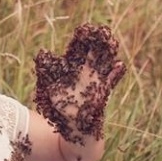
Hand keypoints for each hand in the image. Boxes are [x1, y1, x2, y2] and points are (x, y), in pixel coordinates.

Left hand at [34, 23, 125, 144]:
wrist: (72, 130)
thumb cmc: (58, 110)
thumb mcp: (49, 88)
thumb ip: (46, 71)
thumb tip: (42, 53)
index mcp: (72, 70)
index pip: (78, 51)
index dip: (82, 41)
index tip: (84, 29)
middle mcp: (85, 74)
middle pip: (93, 55)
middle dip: (97, 44)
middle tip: (100, 31)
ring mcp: (95, 83)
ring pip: (104, 66)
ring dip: (108, 56)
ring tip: (111, 44)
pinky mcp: (102, 95)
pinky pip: (110, 84)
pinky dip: (115, 75)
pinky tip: (119, 66)